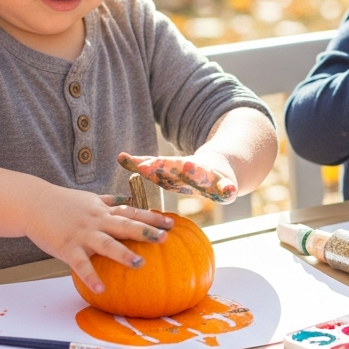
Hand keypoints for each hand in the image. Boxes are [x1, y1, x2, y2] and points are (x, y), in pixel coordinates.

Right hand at [24, 187, 174, 293]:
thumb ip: (109, 201)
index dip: (152, 218)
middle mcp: (96, 221)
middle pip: (124, 225)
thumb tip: (127, 200)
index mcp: (103, 210)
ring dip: (122, 254)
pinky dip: (90, 276)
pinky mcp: (67, 247)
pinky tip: (101, 289)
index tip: (172, 224)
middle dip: (145, 232)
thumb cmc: (63, 203)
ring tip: (139, 264)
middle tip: (165, 239)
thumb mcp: (89, 199)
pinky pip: (80, 264)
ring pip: (105, 243)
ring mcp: (82, 234)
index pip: (132, 212)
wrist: (33, 203)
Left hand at [118, 152, 237, 204]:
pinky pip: (226, 189)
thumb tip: (119, 156)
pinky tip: (230, 192)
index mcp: (175, 168)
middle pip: (179, 167)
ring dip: (197, 172)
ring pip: (203, 175)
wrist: (221, 167)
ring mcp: (208, 176)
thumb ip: (145, 163)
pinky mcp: (224, 185)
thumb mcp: (166, 167)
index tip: (141, 167)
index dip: (152, 167)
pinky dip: (228, 190)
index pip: (161, 166)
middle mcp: (191, 169)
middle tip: (158, 165)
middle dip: (169, 166)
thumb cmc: (186, 172)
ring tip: (191, 167)